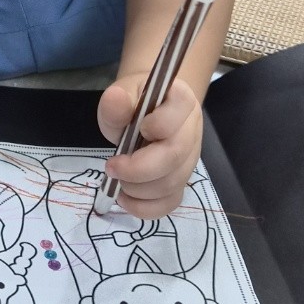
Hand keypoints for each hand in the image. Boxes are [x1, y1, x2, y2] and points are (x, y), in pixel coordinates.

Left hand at [96, 74, 202, 218]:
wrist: (146, 113)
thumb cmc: (134, 104)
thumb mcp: (121, 96)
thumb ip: (117, 103)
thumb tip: (115, 98)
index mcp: (181, 101)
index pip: (178, 115)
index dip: (156, 126)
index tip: (134, 129)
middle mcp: (192, 131)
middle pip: (175, 157)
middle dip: (138, 169)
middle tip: (112, 167)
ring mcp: (190, 159)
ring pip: (172, 184)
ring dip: (138, 189)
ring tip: (117, 180)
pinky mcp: (182, 181)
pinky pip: (170, 202)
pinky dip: (145, 207)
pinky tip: (126, 198)